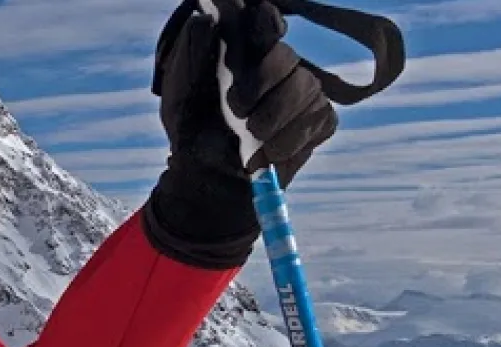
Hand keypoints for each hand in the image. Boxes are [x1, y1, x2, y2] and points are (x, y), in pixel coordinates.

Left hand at [154, 0, 336, 186]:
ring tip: (253, 135)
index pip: (264, 22)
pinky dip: (293, 138)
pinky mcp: (318, 120)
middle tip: (238, 109)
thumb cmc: (191, 125)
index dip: (267, 23)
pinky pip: (320, 118)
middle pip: (287, 58)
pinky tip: (272, 152)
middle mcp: (277, 65)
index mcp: (245, 49)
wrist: (206, 175)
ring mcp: (302, 91)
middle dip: (264, 83)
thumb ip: (192, 51)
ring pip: (307, 87)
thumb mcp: (180, 87)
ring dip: (277, 115)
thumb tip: (205, 17)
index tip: (261, 32)